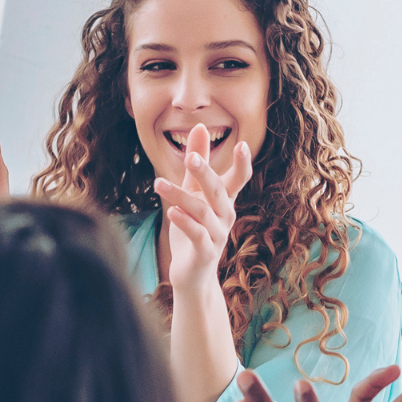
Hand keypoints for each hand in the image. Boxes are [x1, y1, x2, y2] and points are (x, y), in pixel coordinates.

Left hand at [152, 123, 245, 296]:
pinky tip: (172, 212)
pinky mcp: (205, 253)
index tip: (243, 145)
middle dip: (206, 173)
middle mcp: (226, 216)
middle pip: (218, 191)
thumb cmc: (193, 229)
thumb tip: (200, 126)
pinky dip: (185, 223)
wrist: (192, 275)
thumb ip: (197, 162)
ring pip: (202, 212)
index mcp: (224, 200)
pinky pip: (197, 235)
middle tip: (191, 157)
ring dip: (180, 197)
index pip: (239, 179)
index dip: (243, 164)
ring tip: (158, 183)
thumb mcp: (193, 192)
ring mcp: (217, 236)